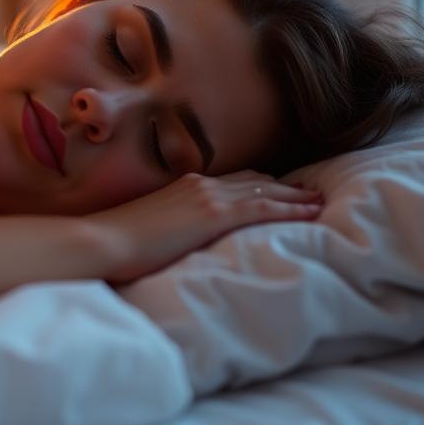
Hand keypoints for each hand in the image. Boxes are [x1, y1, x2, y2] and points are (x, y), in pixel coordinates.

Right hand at [86, 171, 322, 283]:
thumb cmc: (116, 244)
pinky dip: (291, 207)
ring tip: (321, 201)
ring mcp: (209, 196)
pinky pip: (264, 206)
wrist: (102, 242)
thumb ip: (171, 228)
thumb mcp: (150, 229)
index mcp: (185, 186)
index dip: (261, 183)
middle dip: (286, 185)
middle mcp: (201, 183)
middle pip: (255, 180)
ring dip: (296, 195)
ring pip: (266, 189)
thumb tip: (179, 242)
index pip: (233, 180)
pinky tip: (312, 213)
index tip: (282, 188)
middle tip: (313, 191)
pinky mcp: (214, 214)